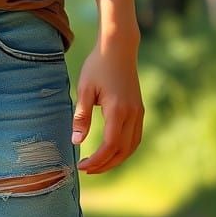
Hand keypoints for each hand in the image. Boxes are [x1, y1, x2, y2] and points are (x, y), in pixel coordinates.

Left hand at [71, 37, 144, 173]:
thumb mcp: (85, 88)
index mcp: (118, 110)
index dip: (97, 160)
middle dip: (105, 165)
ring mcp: (138, 112)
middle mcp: (132, 114)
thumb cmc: (98, 65)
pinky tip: (112, 150)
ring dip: (116, 159)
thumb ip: (82, 116)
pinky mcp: (139, 109)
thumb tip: (76, 141)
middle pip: (122, 151)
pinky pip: (135, 137)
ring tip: (98, 164)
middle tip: (87, 169)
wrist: (118, 47)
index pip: (110, 146)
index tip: (82, 165)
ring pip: (132, 147)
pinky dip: (125, 149)